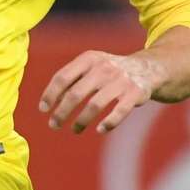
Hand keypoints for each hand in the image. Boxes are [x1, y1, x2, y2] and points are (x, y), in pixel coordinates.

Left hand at [38, 50, 160, 134]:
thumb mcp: (90, 67)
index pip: (62, 77)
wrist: (146, 68)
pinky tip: (99, 130)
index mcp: (89, 59)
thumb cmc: (109, 71)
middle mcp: (103, 68)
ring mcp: (120, 80)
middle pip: (75, 94)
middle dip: (62, 112)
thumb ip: (71, 80)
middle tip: (53, 125)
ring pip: (95, 105)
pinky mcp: (135, 93)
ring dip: (81, 121)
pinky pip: (120, 111)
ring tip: (74, 130)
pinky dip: (109, 123)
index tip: (43, 109)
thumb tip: (50, 102)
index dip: (50, 94)